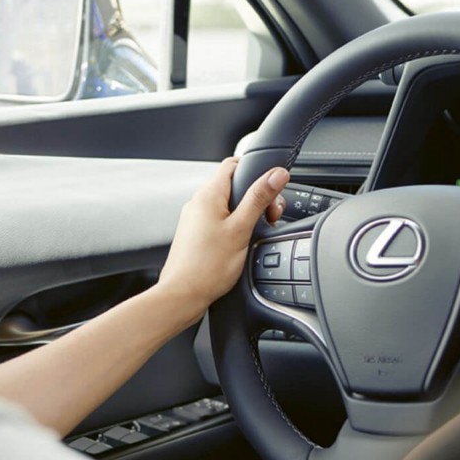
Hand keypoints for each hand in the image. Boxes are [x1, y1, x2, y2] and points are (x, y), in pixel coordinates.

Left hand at [156, 157, 289, 319]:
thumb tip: (276, 174)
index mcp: (208, 194)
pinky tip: (241, 242)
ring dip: (247, 213)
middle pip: (234, 186)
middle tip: (269, 217)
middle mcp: (198, 203)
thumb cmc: (207, 267)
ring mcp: (195, 219)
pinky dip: (234, 225)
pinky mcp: (196, 234)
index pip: (234, 164)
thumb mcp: (241, 229)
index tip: (272, 188)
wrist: (182, 296)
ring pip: (228, 204)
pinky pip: (219, 220)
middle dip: (256, 197)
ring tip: (255, 232)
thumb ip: (259, 199)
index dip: (256, 171)